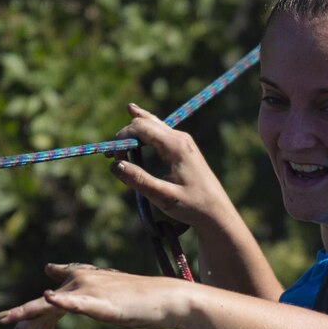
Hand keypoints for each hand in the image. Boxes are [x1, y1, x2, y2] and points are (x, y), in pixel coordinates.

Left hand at [0, 264, 189, 328]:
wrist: (166, 300)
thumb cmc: (138, 301)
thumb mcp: (104, 296)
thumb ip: (79, 289)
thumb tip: (52, 270)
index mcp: (78, 288)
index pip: (47, 307)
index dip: (32, 325)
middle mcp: (78, 285)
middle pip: (42, 309)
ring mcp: (89, 292)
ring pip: (50, 306)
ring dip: (26, 316)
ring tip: (4, 322)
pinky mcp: (102, 302)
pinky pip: (77, 301)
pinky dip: (62, 299)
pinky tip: (48, 295)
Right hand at [110, 103, 230, 229]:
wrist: (217, 213)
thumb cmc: (194, 207)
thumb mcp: (164, 197)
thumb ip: (139, 180)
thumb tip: (115, 165)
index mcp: (176, 146)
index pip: (141, 128)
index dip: (122, 139)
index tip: (112, 159)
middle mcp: (180, 138)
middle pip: (146, 123)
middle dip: (126, 135)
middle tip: (110, 154)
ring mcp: (183, 141)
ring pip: (153, 124)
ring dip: (134, 130)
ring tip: (120, 125)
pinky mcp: (183, 148)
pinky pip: (159, 131)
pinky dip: (145, 128)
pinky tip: (137, 115)